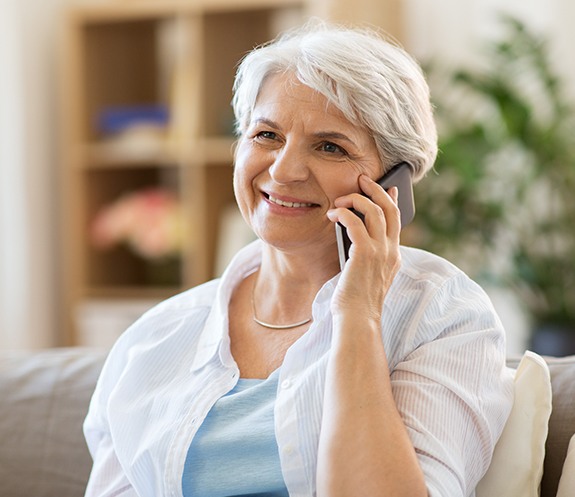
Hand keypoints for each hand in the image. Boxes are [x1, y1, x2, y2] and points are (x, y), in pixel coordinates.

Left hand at [327, 175, 401, 322]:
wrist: (357, 320)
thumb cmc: (356, 301)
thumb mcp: (366, 275)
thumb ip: (366, 256)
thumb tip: (353, 234)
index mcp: (394, 257)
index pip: (397, 221)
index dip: (392, 201)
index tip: (390, 188)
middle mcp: (391, 251)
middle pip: (390, 209)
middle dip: (376, 190)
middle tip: (362, 179)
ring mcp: (381, 252)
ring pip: (374, 211)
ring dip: (356, 199)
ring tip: (341, 200)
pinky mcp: (365, 254)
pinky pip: (355, 222)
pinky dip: (343, 213)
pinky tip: (333, 215)